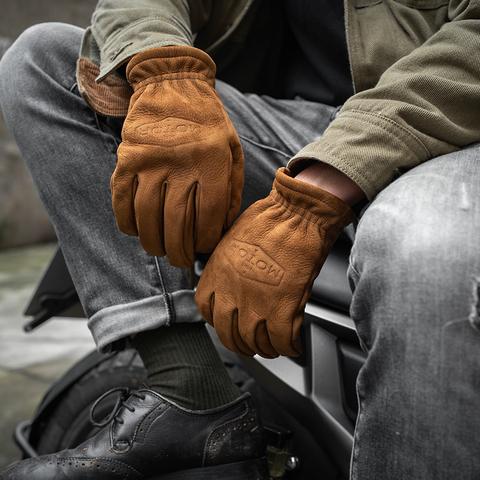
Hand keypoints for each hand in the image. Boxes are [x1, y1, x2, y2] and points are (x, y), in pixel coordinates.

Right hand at [111, 46, 243, 267]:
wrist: (171, 84)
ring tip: (160, 251)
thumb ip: (231, 190)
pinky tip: (137, 231)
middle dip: (179, 251)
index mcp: (212, 162)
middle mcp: (180, 163)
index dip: (204, 240)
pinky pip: (122, 200)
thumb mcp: (232, 151)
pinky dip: (127, 222)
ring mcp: (150, 161)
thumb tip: (223, 229)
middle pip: (176, 223)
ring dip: (153, 242)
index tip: (203, 248)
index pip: (207, 216)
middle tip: (181, 261)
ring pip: (147, 217)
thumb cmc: (209, 123)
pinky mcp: (127, 159)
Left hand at [195, 167, 354, 357]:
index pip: (205, 309)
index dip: (216, 320)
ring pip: (254, 343)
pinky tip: (293, 345)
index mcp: (217, 273)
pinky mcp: (282, 308)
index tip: (224, 322)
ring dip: (264, 350)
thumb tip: (232, 281)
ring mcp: (256, 303)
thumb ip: (228, 266)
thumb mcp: (233, 240)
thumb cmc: (270, 219)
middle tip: (249, 345)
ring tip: (273, 348)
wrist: (296, 214)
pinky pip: (282, 341)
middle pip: (228, 334)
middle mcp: (231, 292)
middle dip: (239, 344)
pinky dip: (288, 348)